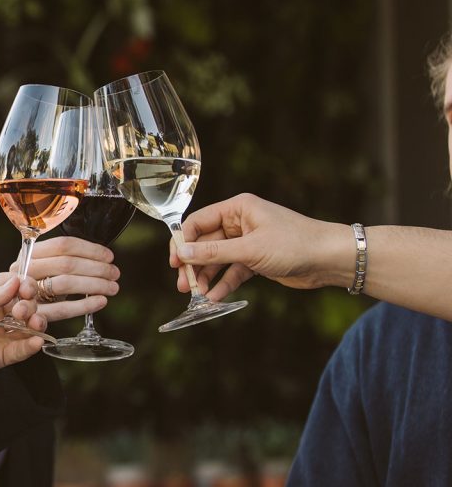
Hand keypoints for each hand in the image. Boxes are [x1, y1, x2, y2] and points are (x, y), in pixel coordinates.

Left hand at [0, 273, 46, 389]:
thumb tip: (16, 283)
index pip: (13, 284)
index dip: (23, 284)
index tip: (25, 289)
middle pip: (24, 303)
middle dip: (29, 304)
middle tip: (20, 310)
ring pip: (28, 326)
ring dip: (36, 322)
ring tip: (33, 323)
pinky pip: (21, 350)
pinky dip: (32, 345)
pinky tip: (36, 340)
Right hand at [8, 236, 119, 321]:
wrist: (14, 307)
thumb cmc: (39, 283)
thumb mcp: (47, 266)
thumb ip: (66, 258)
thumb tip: (104, 257)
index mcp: (29, 252)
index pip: (63, 244)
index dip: (90, 249)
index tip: (109, 256)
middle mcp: (24, 269)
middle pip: (66, 263)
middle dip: (96, 267)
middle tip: (115, 273)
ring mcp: (25, 291)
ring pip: (65, 283)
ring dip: (94, 284)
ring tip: (112, 287)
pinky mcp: (32, 313)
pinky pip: (61, 309)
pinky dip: (85, 305)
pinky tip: (101, 301)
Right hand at [169, 193, 350, 299]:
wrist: (331, 259)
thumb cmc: (295, 244)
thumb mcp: (250, 249)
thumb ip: (213, 252)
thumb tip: (181, 254)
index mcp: (237, 209)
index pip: (198, 222)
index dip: (183, 241)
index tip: (174, 262)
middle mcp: (240, 222)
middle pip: (205, 242)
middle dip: (193, 264)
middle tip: (183, 284)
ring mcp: (248, 242)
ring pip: (217, 259)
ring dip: (206, 276)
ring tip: (196, 295)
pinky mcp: (256, 259)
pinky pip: (232, 271)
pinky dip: (223, 283)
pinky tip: (215, 297)